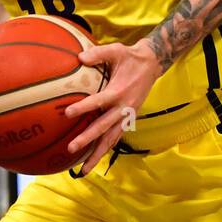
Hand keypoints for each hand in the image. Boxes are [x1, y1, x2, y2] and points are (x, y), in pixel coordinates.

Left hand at [63, 39, 160, 175]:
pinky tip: (93, 161)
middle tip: (71, 148)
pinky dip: (105, 150)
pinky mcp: (128, 120)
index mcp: (119, 91)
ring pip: (111, 139)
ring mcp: (127, 116)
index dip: (84, 107)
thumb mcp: (117, 50)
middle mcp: (124, 108)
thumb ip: (98, 54)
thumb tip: (79, 57)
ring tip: (82, 171)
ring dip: (97, 155)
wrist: (152, 65)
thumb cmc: (131, 56)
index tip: (68, 113)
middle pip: (104, 128)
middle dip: (88, 139)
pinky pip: (115, 138)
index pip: (99, 101)